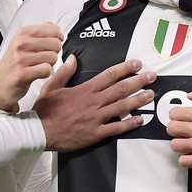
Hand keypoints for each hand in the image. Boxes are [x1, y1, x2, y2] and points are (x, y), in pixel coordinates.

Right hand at [0, 22, 63, 111]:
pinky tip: (37, 74)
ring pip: (53, 57)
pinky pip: (46, 70)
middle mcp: (21, 43)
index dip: (57, 39)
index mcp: (23, 32)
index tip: (50, 46)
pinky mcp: (22, 73)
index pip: (54, 30)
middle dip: (54, 53)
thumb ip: (40, 32)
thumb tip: (56, 29)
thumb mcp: (23, 41)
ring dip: (50, 64)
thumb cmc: (13, 62)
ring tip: (38, 66)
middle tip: (43, 59)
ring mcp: (21, 58)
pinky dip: (45, 74)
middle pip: (56, 44)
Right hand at [34, 56, 156, 151]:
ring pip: (122, 106)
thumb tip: (72, 58)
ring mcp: (96, 118)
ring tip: (151, 94)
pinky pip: (116, 128)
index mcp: (85, 90)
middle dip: (138, 81)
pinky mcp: (95, 133)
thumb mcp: (51, 87)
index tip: (137, 64)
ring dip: (138, 100)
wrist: (39, 132)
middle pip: (121, 89)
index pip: (110, 75)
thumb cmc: (44, 110)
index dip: (125, 68)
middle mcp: (94, 102)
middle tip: (152, 76)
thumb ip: (64, 72)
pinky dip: (129, 124)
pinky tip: (140, 120)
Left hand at [167, 88, 191, 175]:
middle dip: (175, 130)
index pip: (174, 113)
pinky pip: (183, 161)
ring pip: (175, 145)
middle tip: (183, 132)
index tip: (181, 120)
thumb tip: (191, 95)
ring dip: (180, 145)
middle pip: (171, 128)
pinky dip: (186, 159)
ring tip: (188, 144)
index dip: (176, 116)